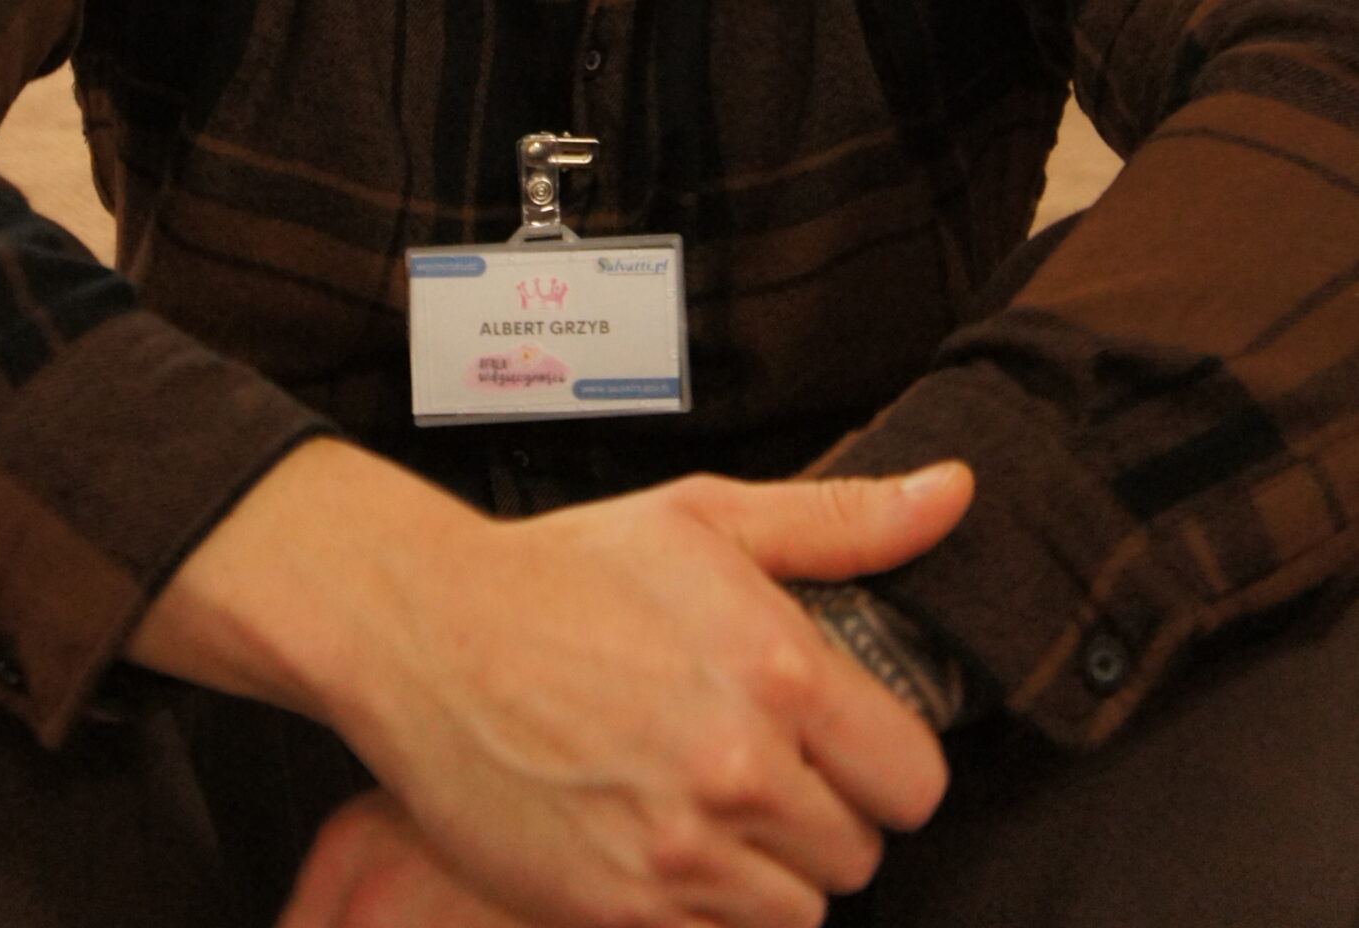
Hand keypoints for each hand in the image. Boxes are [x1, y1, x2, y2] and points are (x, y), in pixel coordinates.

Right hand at [131, 444, 972, 927]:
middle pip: (860, 855)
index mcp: (781, 672)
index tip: (834, 736)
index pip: (915, 781)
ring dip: (764, 865)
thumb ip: (844, 523)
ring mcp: (681, 851)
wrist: (426, 631)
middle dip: (820, 810)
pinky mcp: (623, 908)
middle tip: (754, 757)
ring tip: (699, 793)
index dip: (880, 759)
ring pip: (796, 910)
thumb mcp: (708, 517)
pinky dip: (698, 898)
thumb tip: (953, 494)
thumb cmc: (568, 568)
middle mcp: (743, 771)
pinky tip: (654, 829)